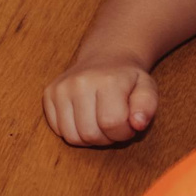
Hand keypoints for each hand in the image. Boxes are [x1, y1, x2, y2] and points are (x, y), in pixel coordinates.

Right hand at [43, 59, 158, 145]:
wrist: (105, 57)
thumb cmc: (128, 78)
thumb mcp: (147, 88)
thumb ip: (147, 107)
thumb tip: (137, 124)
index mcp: (107, 80)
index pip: (112, 124)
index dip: (124, 132)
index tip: (128, 124)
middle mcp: (79, 82)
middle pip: (90, 134)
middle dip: (106, 138)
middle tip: (113, 125)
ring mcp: (60, 88)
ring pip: (71, 136)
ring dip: (89, 138)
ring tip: (99, 124)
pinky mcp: (49, 94)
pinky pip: (57, 129)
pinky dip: (73, 131)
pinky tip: (84, 119)